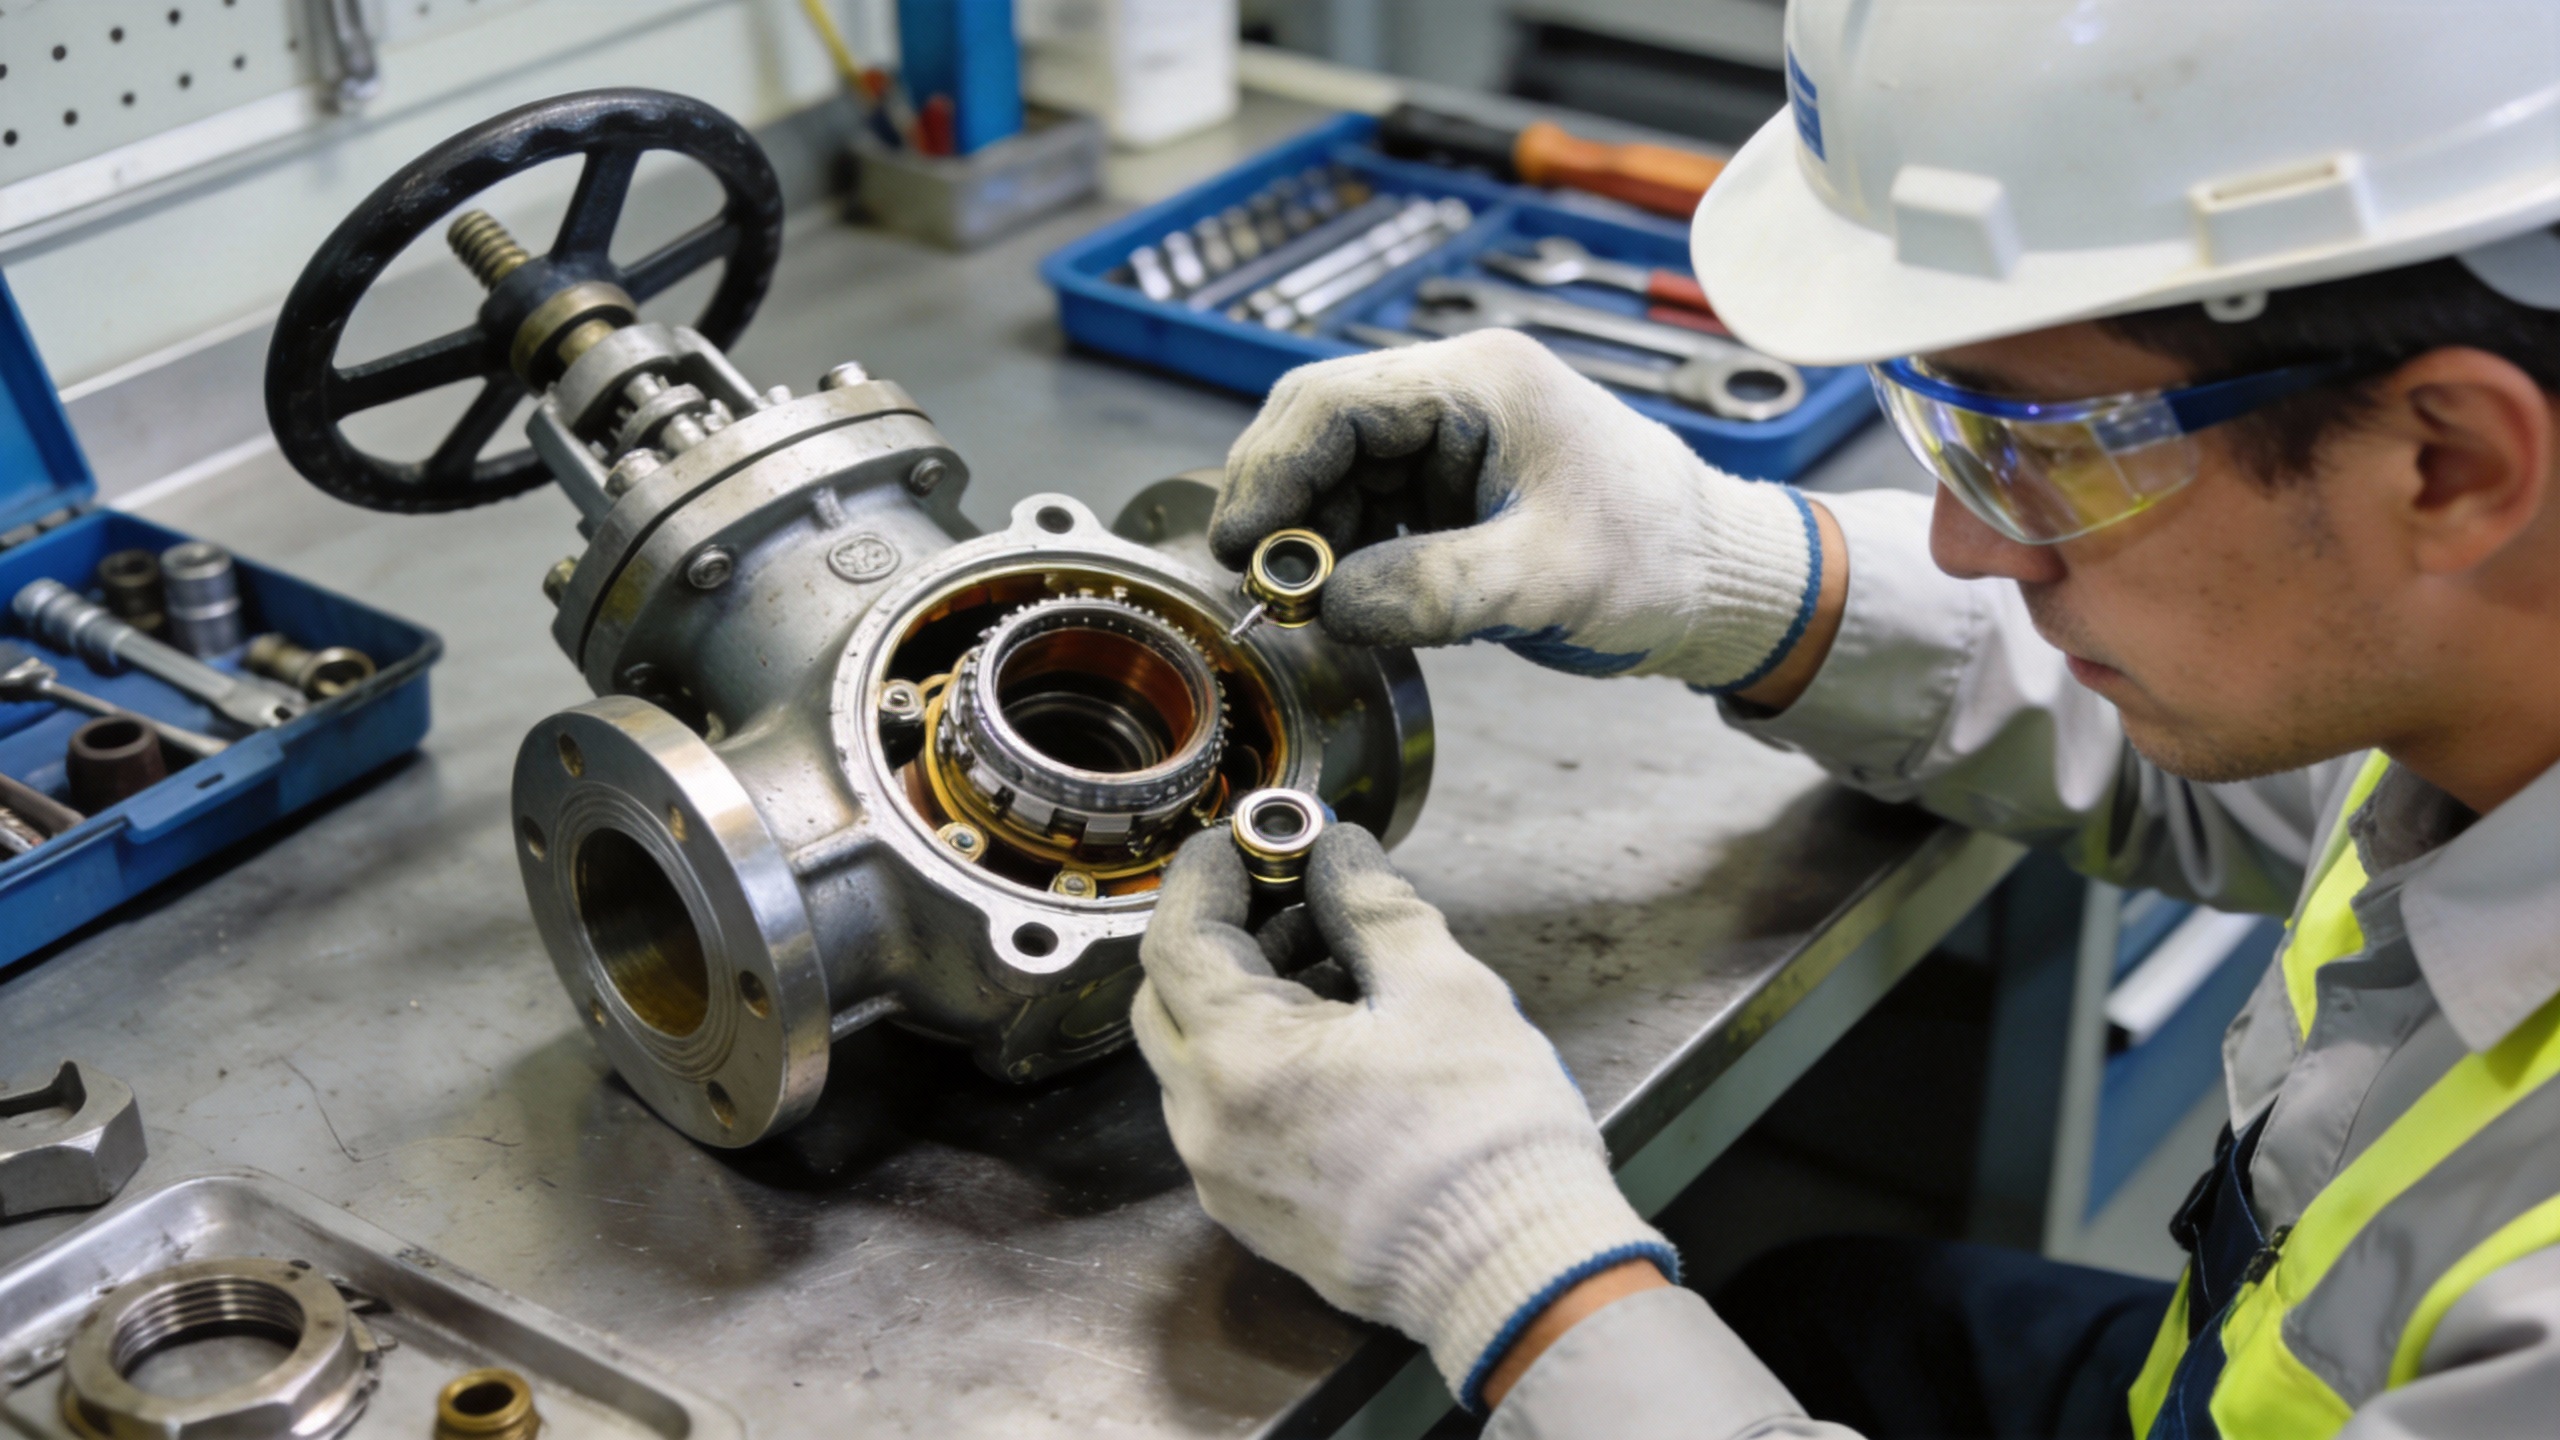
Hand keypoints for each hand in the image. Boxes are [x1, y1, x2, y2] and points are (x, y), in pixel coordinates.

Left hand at [1132, 824, 1676, 1408]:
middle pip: (1170, 997)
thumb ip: (1371, 904)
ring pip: (1199, 1059)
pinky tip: (1336, 1037)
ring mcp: (1225, 1175)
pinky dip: (1261, 1059)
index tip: (1248, 838)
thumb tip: (1338, 854)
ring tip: (1334, 962)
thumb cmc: (1485, 1141)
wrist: (1518, 1273)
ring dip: (1246, 997)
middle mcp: (1207, 1124)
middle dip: (1224, 933)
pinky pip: (1228, 1112)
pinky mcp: (1255, 1210)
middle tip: (1292, 892)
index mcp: (1237, 1060)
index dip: (1208, 873)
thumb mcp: (1439, 987)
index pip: (1178, 937)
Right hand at [1213, 328, 1820, 691]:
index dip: (1270, 471)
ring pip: (1332, 470)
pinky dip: (1337, 551)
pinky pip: (1364, 506)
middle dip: (1276, 503)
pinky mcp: (1448, 487)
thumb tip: (1328, 607)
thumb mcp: (1548, 580)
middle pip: (1318, 428)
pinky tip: (1336, 598)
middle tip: (1254, 581)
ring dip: (1303, 534)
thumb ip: (1434, 589)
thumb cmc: (1657, 559)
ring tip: (1299, 600)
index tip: (1239, 545)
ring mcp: (1448, 439)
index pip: (1332, 402)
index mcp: (1479, 383)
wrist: (1716, 580)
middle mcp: (1454, 395)